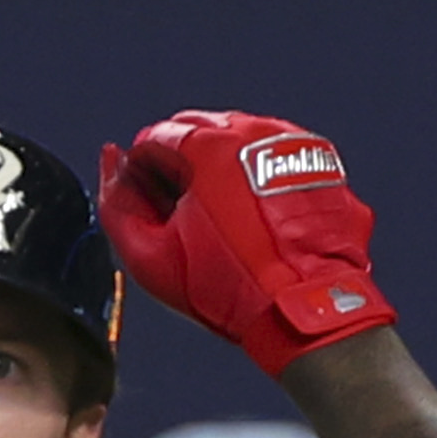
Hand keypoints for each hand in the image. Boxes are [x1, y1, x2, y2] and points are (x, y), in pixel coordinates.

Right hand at [99, 111, 397, 375]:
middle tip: (184, 211)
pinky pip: (281, 161)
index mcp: (211, 146)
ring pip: (244, 142)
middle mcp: (257, 134)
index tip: (150, 201)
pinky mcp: (324, 166)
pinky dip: (265, 181)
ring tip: (226, 218)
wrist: (304, 307)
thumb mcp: (152, 257)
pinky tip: (261, 219)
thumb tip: (112, 163)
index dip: (144, 171)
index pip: (157, 138)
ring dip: (226, 168)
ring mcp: (296, 146)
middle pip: (201, 130)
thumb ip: (118, 204)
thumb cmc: (232, 287)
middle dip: (184, 164)